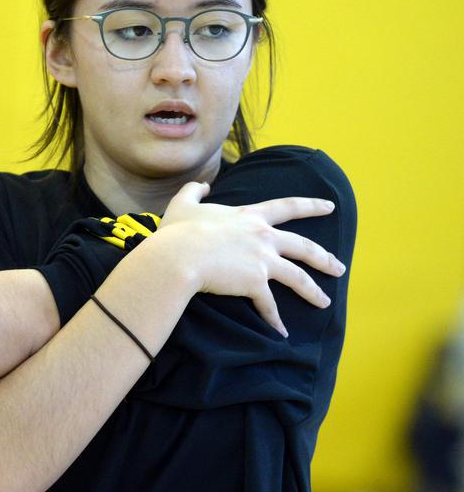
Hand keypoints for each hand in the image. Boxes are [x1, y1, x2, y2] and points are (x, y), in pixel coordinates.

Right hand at [154, 182, 346, 337]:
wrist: (178, 255)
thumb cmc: (178, 230)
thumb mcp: (183, 203)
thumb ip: (194, 191)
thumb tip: (201, 185)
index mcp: (250, 216)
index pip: (288, 207)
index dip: (311, 206)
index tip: (330, 207)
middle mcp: (263, 237)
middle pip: (304, 246)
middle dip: (324, 258)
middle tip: (340, 267)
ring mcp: (262, 261)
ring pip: (298, 277)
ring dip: (313, 291)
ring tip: (325, 302)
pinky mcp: (255, 283)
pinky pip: (269, 306)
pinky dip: (276, 320)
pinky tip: (282, 332)